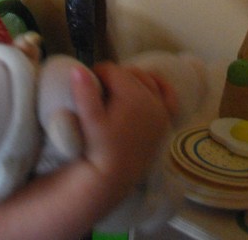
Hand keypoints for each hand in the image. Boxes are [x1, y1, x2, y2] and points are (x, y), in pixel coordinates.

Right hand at [70, 62, 172, 197]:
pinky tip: (148, 88)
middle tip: (99, 89)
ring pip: (147, 81)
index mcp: (134, 96)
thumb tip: (78, 69)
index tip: (87, 84)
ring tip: (115, 91)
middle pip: (129, 74)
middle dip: (113, 77)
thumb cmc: (98, 148)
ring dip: (132, 81)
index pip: (112, 71)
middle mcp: (153, 101)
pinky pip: (169, 96)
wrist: (112, 178)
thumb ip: (84, 93)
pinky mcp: (165, 122)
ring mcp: (162, 112)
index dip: (97, 74)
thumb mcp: (89, 120)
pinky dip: (159, 88)